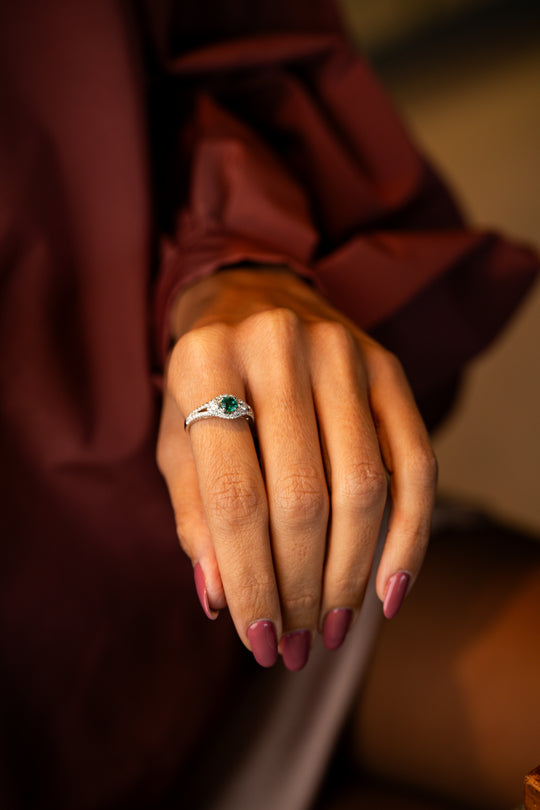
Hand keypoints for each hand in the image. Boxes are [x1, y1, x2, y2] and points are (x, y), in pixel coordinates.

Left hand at [157, 267, 436, 669]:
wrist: (251, 297)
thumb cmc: (205, 382)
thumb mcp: (177, 439)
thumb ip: (195, 514)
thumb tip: (221, 598)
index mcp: (204, 363)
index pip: (233, 495)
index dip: (248, 579)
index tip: (257, 638)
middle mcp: (278, 347)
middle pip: (303, 497)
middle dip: (302, 587)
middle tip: (299, 642)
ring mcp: (342, 351)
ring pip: (365, 486)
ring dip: (352, 574)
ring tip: (337, 627)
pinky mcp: (388, 366)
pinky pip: (417, 461)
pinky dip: (410, 535)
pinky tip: (391, 590)